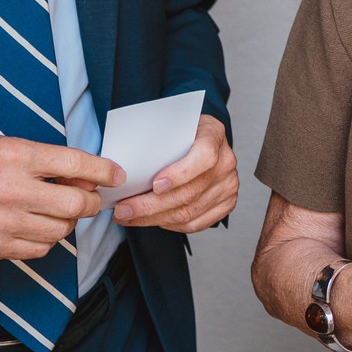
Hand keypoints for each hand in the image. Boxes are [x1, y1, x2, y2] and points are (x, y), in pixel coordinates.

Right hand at [0, 136, 123, 259]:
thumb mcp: (9, 146)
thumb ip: (47, 160)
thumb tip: (87, 177)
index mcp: (15, 156)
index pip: (73, 163)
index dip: (101, 171)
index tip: (115, 175)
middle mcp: (9, 189)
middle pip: (73, 204)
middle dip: (89, 202)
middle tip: (88, 198)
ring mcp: (1, 222)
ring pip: (61, 230)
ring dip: (68, 222)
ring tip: (56, 210)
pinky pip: (41, 249)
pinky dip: (48, 238)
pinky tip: (37, 225)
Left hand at [113, 114, 238, 232]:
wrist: (206, 139)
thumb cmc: (185, 133)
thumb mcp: (174, 126)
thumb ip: (158, 141)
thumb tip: (123, 165)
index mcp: (213, 136)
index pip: (203, 157)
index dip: (179, 174)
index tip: (155, 185)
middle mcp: (225, 163)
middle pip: (188, 193)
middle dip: (150, 205)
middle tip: (124, 209)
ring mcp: (227, 185)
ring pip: (188, 212)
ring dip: (154, 219)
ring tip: (130, 216)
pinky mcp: (226, 203)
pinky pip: (196, 223)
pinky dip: (171, 225)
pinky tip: (154, 220)